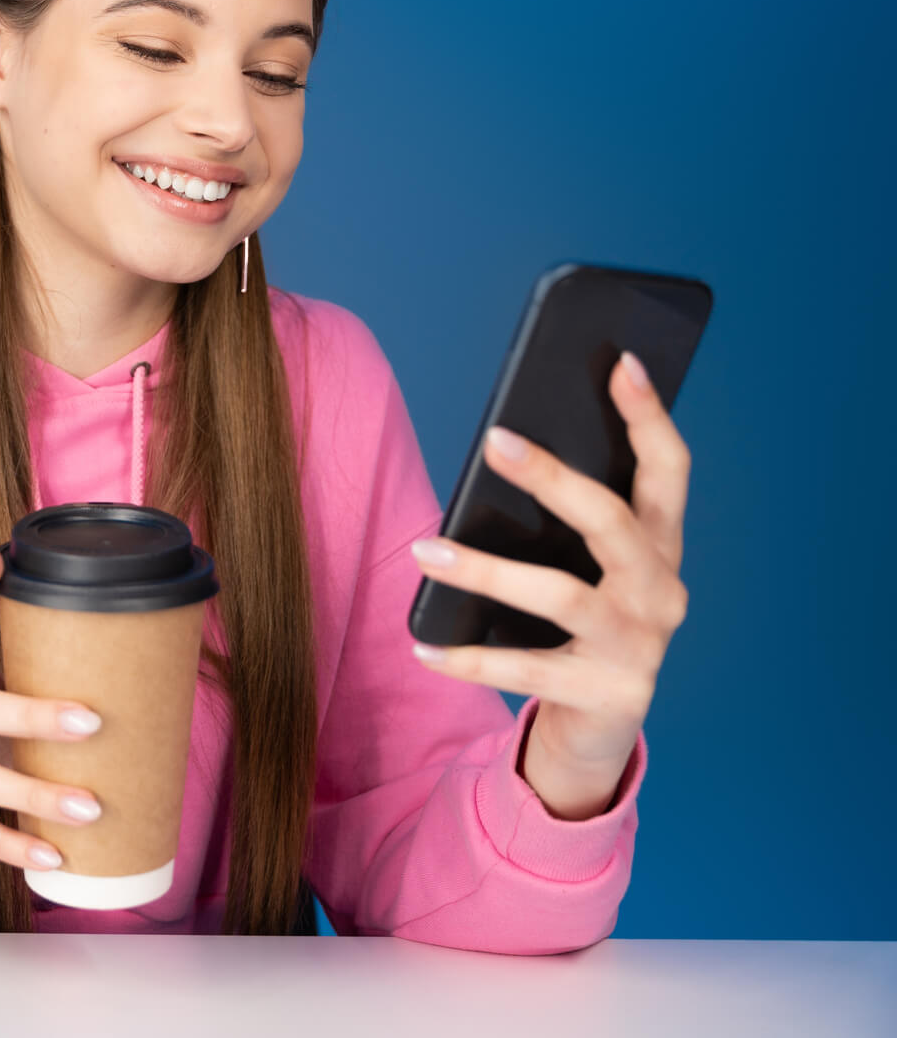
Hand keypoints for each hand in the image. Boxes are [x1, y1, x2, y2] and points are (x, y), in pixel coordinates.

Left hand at [408, 349, 688, 818]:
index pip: (667, 469)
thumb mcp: (581, 567)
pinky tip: (421, 645)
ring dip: (486, 570)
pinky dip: (467, 659)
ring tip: (425, 550)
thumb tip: (498, 452)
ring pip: (560, 595)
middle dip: (554, 477)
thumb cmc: (577, 625)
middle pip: (613, 521)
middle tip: (494, 439)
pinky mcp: (607, 693)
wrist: (598, 727)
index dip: (648, 415)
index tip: (619, 360)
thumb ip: (561, 521)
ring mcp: (640, 645)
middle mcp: (662, 591)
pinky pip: (525, 670)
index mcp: (661, 546)